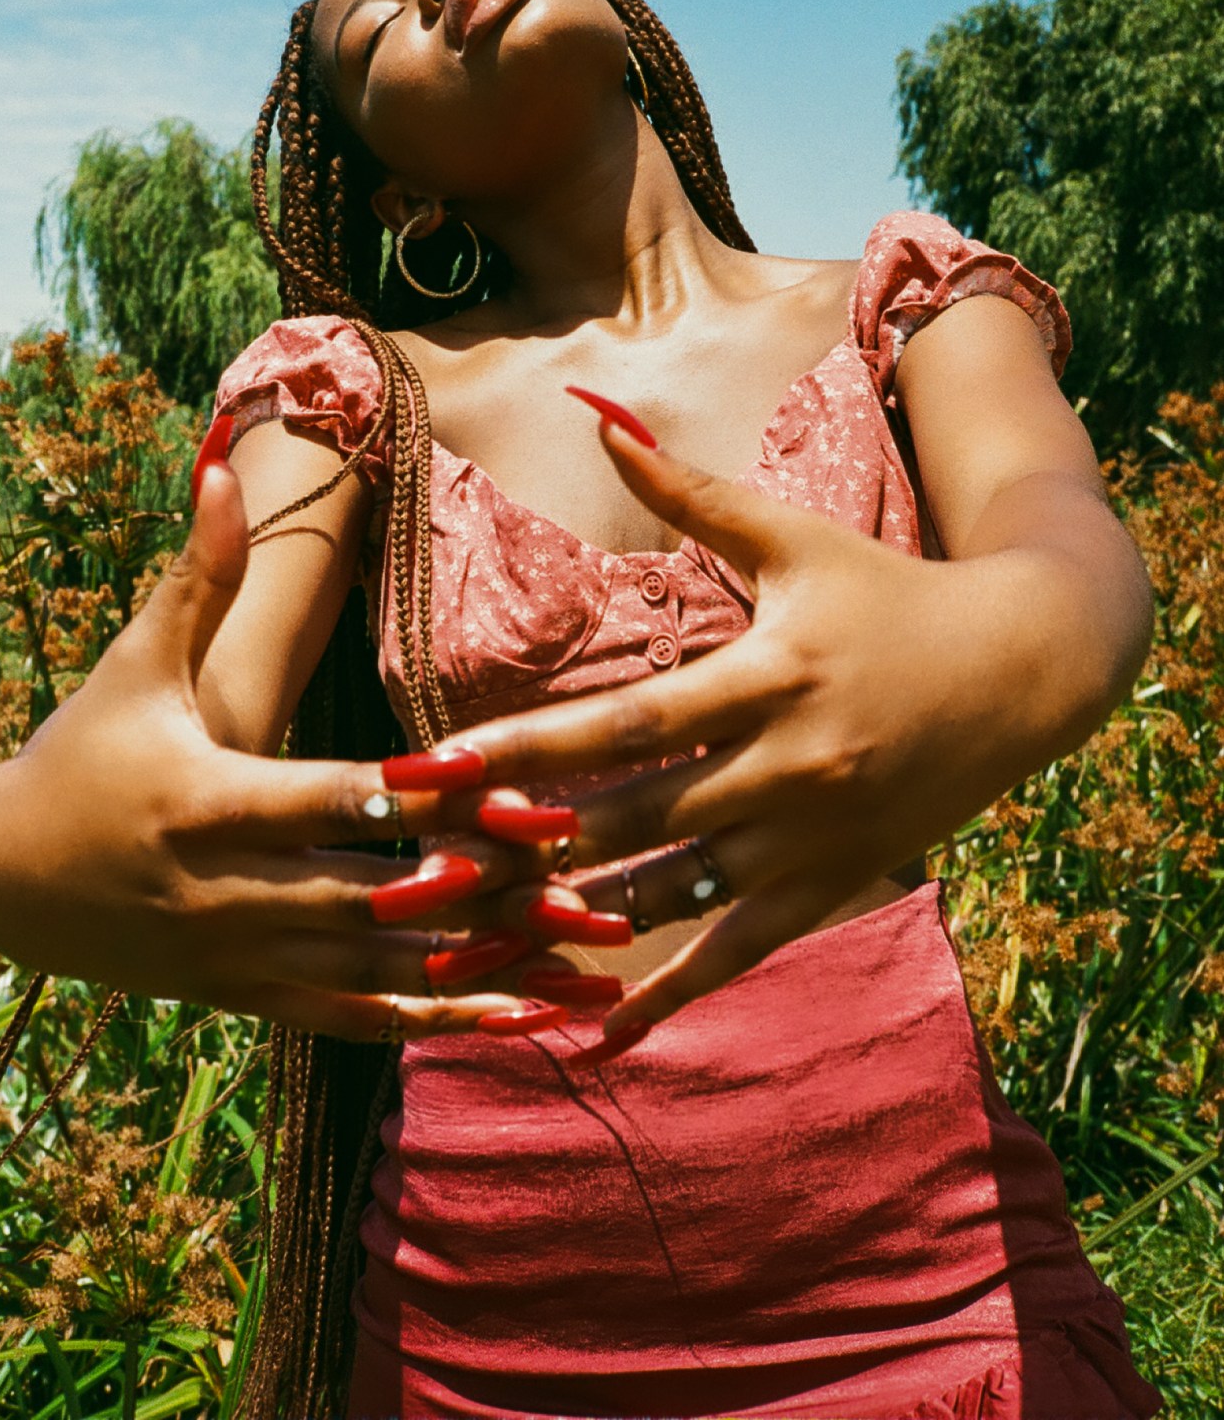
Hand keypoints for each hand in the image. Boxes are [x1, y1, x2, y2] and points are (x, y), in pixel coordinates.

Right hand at [0, 455, 626, 1041]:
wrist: (10, 880)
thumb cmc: (85, 751)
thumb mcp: (134, 665)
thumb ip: (198, 576)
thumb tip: (220, 467)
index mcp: (203, 802)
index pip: (318, 802)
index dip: (403, 795)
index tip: (490, 779)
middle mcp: (225, 892)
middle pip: (368, 898)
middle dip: (474, 886)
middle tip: (575, 870)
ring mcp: (239, 958)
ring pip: (376, 972)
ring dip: (483, 967)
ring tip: (579, 955)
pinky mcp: (250, 998)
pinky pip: (356, 1019)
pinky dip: (439, 1021)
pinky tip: (522, 1017)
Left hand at [399, 406, 1083, 1051]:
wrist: (1020, 670)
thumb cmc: (888, 594)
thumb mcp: (792, 539)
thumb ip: (689, 491)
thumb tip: (603, 415)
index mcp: (768, 676)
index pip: (628, 723)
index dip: (528, 749)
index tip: (439, 768)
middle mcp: (788, 767)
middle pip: (635, 818)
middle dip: (523, 847)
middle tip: (425, 874)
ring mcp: (811, 839)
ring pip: (676, 895)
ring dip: (575, 922)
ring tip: (478, 946)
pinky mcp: (830, 886)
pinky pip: (737, 953)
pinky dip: (669, 995)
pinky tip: (599, 1031)